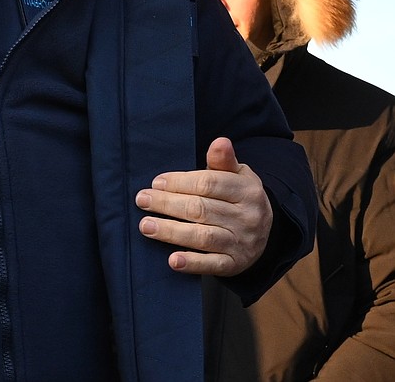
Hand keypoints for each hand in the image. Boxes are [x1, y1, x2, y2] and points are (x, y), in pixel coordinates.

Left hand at [135, 137, 272, 275]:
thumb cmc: (238, 197)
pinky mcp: (235, 264)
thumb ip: (223, 161)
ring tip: (146, 226)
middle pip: (201, 209)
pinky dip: (192, 264)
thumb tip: (220, 141)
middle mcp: (248, 217)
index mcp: (247, 191)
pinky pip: (213, 265)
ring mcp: (242, 243)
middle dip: (167, 205)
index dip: (179, 183)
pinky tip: (172, 261)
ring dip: (171, 232)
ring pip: (203, 237)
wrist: (265, 233)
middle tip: (142, 200)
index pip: (208, 184)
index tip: (155, 182)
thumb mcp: (236, 176)